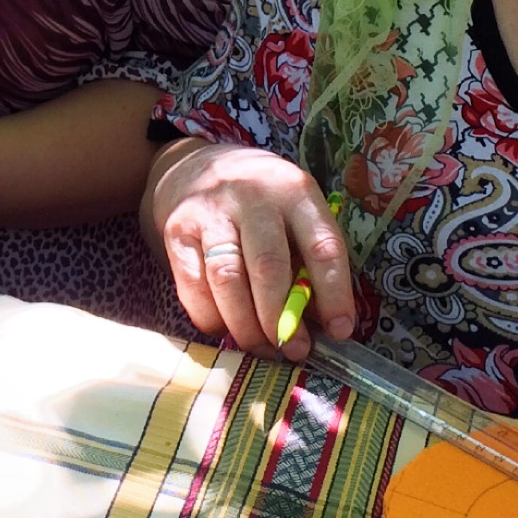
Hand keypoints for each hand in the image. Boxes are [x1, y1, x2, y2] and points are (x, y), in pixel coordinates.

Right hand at [147, 141, 352, 358]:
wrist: (193, 168)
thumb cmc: (259, 200)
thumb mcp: (293, 210)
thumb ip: (307, 257)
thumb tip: (320, 322)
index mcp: (294, 191)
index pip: (322, 245)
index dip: (334, 293)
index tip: (340, 330)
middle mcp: (252, 196)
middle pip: (269, 267)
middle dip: (282, 319)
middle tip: (295, 350)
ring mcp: (210, 213)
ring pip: (228, 280)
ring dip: (247, 326)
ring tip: (263, 348)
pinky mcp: (177, 232)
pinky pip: (193, 288)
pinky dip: (212, 318)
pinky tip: (227, 329)